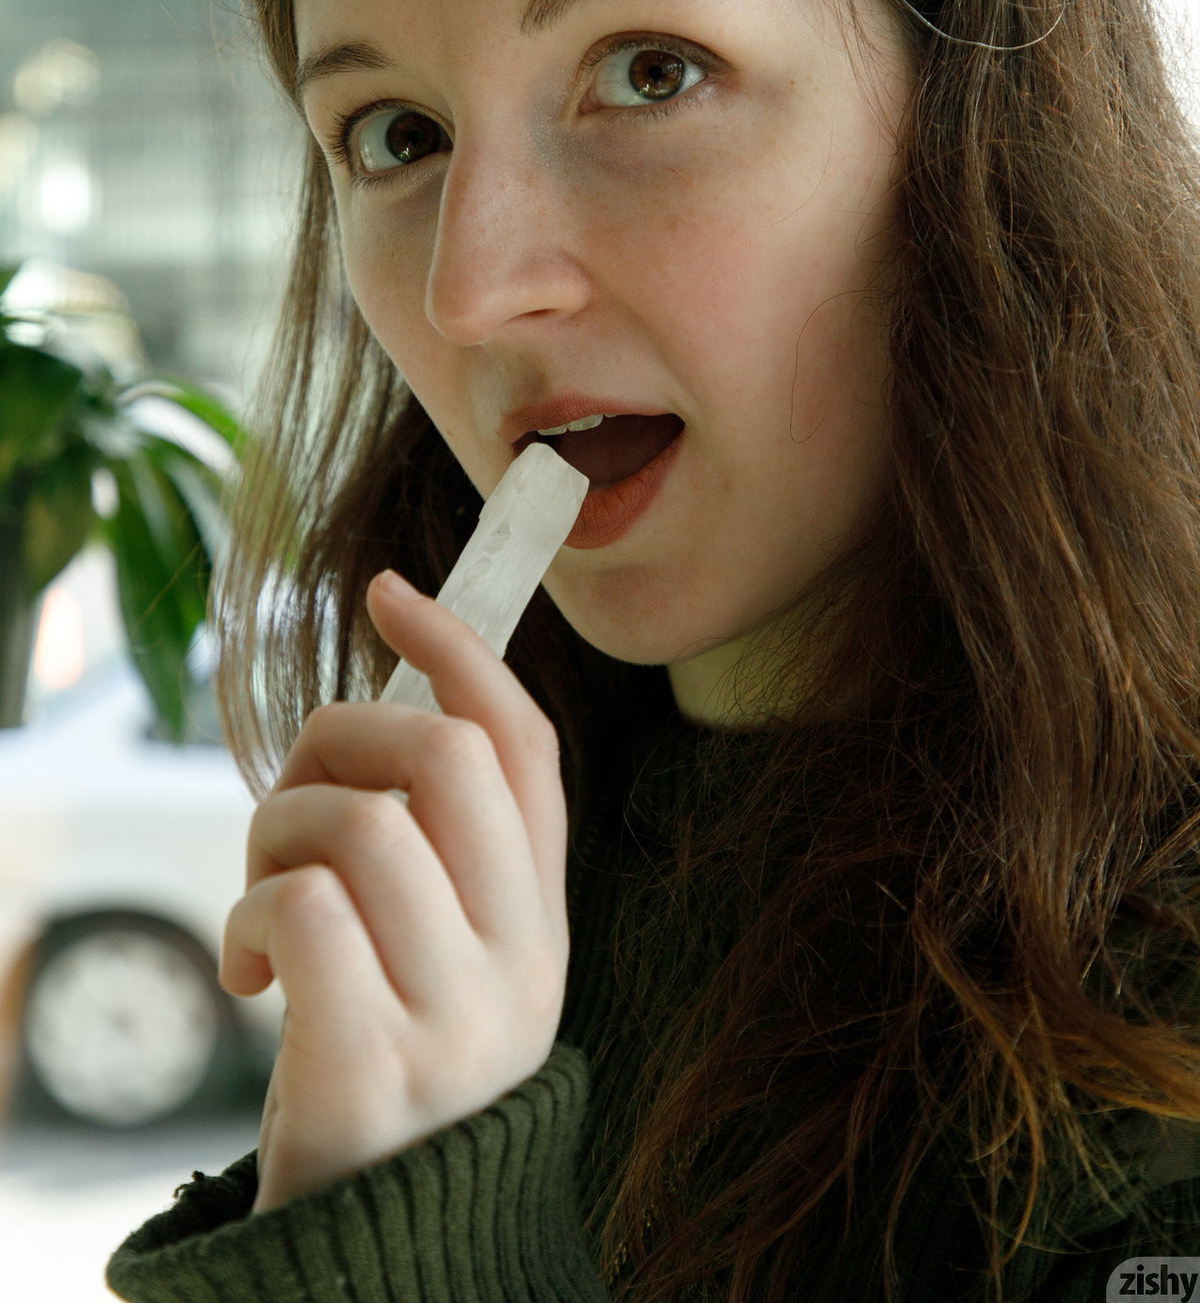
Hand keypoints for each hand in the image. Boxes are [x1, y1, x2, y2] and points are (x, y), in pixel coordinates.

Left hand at [219, 569, 569, 1213]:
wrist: (382, 1247)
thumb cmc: (385, 1062)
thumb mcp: (439, 953)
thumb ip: (432, 846)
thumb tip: (374, 703)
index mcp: (541, 916)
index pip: (526, 745)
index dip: (460, 650)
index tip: (388, 594)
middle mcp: (521, 959)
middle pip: (445, 757)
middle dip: (338, 737)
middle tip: (292, 793)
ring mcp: (457, 1016)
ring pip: (359, 824)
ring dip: (275, 831)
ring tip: (259, 898)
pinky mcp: (375, 1066)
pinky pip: (306, 908)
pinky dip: (254, 909)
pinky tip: (253, 967)